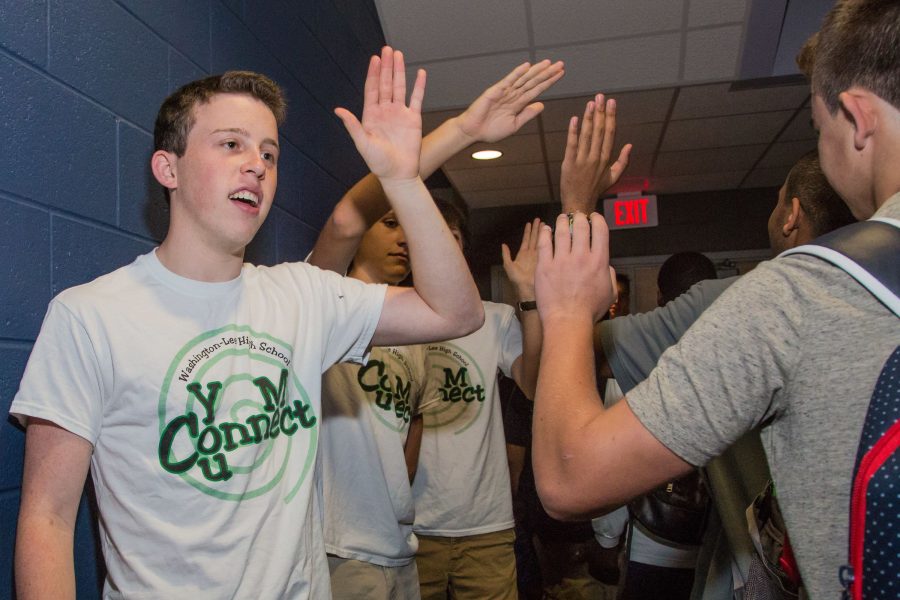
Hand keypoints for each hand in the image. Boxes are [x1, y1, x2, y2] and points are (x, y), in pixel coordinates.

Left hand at [335, 47, 424, 180]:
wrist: (398, 174)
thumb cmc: (379, 163)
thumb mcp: (363, 143)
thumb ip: (352, 125)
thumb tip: (338, 110)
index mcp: (371, 115)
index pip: (372, 89)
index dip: (373, 74)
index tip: (375, 59)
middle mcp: (385, 111)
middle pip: (386, 84)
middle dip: (386, 67)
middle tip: (387, 50)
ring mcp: (400, 114)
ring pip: (400, 87)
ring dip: (399, 71)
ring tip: (399, 55)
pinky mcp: (414, 119)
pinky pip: (417, 99)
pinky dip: (419, 86)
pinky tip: (420, 73)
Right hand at [455, 60, 563, 143]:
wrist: (473, 132)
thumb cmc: (491, 130)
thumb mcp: (514, 125)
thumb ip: (527, 114)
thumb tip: (542, 105)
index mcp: (518, 103)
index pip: (537, 89)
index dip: (549, 82)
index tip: (561, 74)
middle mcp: (513, 95)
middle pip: (533, 81)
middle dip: (547, 73)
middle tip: (561, 64)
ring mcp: (505, 92)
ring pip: (524, 79)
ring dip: (536, 71)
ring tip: (548, 63)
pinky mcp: (495, 91)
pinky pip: (508, 80)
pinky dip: (517, 73)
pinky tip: (527, 66)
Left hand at [501, 218, 540, 298]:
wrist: (528, 289)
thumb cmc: (517, 279)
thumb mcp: (509, 266)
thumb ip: (506, 255)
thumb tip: (503, 244)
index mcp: (522, 255)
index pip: (526, 240)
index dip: (527, 231)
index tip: (529, 223)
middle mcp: (531, 254)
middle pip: (534, 238)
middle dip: (536, 229)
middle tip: (539, 219)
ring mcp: (539, 257)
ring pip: (541, 241)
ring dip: (543, 233)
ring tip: (545, 224)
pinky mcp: (545, 260)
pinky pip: (546, 248)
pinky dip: (548, 241)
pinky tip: (551, 234)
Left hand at [535, 212, 614, 323]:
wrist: (567, 321)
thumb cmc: (589, 311)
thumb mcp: (610, 293)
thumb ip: (610, 276)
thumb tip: (606, 266)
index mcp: (599, 261)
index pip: (600, 230)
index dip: (597, 219)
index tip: (593, 218)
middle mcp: (581, 257)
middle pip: (580, 226)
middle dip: (578, 217)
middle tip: (576, 216)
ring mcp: (561, 260)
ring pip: (561, 231)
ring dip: (561, 221)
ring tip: (561, 219)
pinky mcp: (545, 266)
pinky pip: (544, 243)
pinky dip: (546, 233)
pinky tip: (546, 230)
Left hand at [560, 94, 631, 213]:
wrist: (579, 204)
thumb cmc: (596, 189)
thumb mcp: (613, 177)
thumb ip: (623, 161)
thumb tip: (629, 145)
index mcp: (606, 159)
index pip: (610, 133)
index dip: (611, 117)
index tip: (612, 103)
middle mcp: (595, 158)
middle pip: (599, 131)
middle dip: (600, 112)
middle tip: (601, 96)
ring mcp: (582, 161)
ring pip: (586, 136)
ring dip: (588, 118)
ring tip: (590, 103)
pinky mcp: (569, 163)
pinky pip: (572, 145)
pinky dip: (573, 132)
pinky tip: (574, 119)